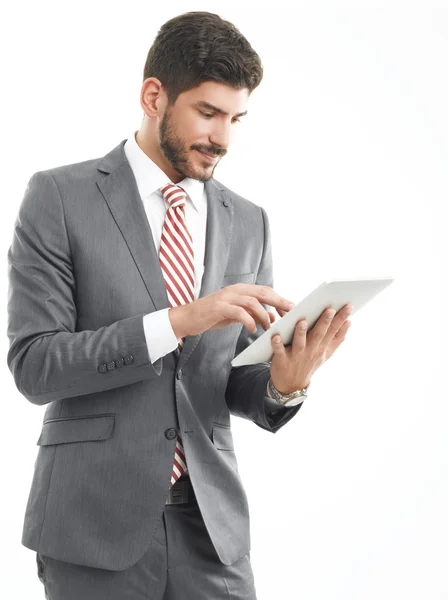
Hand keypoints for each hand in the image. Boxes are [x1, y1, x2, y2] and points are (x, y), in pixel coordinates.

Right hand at [168, 284, 294, 337]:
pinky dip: (249, 320)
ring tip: (268, 327)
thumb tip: (271, 316)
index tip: (292, 309)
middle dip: (279, 302)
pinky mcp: (219, 307)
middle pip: (263, 292)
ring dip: (264, 315)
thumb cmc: (212, 316)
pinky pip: (239, 312)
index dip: (280, 298)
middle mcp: (235, 290)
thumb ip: (252, 313)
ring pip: (253, 302)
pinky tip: (253, 329)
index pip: (265, 290)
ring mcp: (227, 297)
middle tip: (290, 313)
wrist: (188, 318)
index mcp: (240, 290)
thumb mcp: (235, 314)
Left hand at [269, 304, 352, 393]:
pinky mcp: (282, 360)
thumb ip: (337, 338)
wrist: (291, 385)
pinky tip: (276, 336)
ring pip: (299, 342)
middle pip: (318, 334)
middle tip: (330, 309)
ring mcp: (296, 356)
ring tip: (302, 321)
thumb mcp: (326, 353)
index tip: (348, 306)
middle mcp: (311, 351)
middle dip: (324, 322)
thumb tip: (349, 322)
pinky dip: (277, 344)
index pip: (333, 331)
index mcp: (322, 347)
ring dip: (300, 332)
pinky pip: (279, 351)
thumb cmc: (309, 363)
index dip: (340, 318)